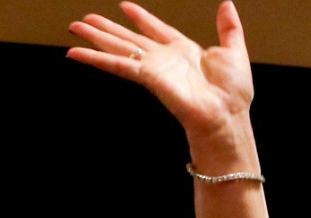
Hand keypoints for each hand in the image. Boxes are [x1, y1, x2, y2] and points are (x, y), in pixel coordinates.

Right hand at [67, 1, 252, 140]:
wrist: (227, 114)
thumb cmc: (234, 92)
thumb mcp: (235, 51)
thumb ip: (229, 28)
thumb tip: (227, 4)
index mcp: (185, 51)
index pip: (157, 30)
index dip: (142, 18)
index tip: (125, 7)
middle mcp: (165, 59)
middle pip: (130, 39)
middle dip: (108, 28)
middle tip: (86, 18)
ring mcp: (154, 68)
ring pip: (118, 48)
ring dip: (96, 38)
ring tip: (75, 27)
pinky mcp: (147, 78)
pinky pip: (117, 65)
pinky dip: (96, 59)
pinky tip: (76, 53)